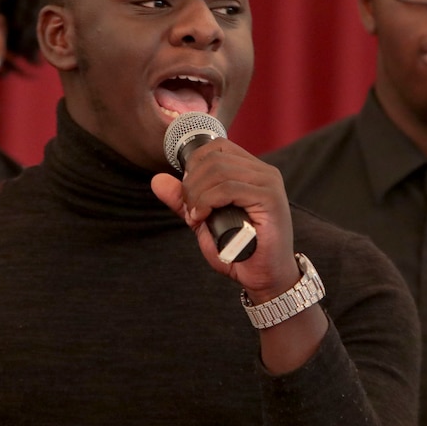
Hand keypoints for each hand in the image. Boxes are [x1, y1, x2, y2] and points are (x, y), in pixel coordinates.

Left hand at [152, 137, 327, 373]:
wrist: (265, 278)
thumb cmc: (239, 250)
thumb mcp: (204, 221)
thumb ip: (183, 200)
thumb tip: (157, 179)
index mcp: (251, 171)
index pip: (216, 147)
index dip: (193, 166)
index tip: (188, 195)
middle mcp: (263, 172)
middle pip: (214, 158)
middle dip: (191, 184)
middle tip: (190, 211)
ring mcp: (269, 184)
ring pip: (218, 171)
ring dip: (197, 195)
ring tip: (196, 217)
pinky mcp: (270, 199)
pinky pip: (229, 188)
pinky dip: (207, 201)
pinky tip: (203, 218)